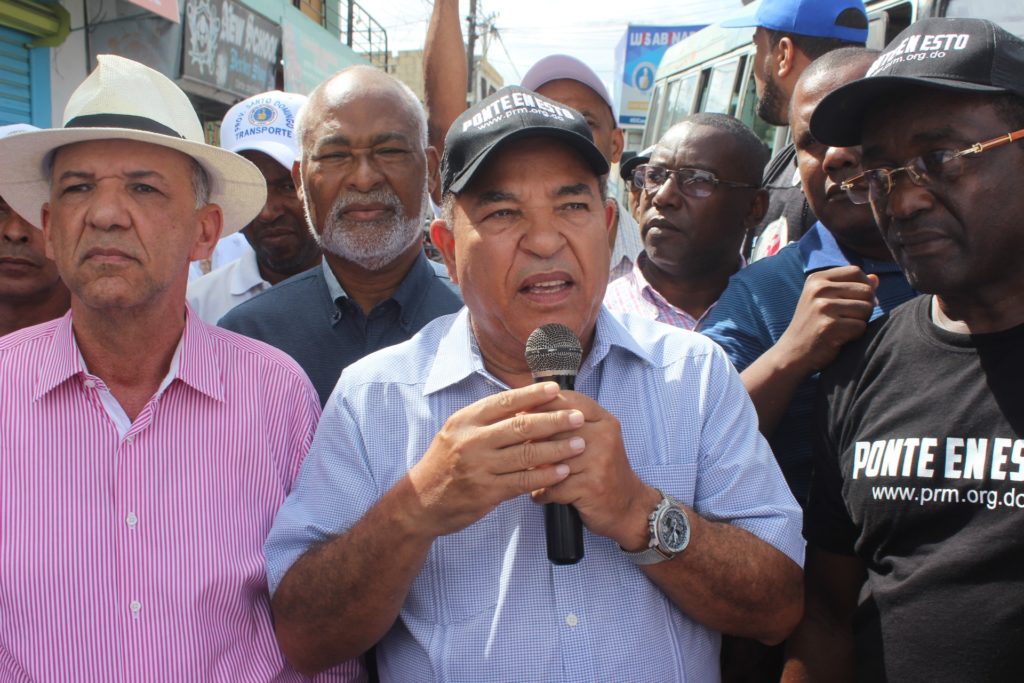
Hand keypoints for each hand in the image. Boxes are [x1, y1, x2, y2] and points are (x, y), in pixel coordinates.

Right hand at [406, 382, 586, 537]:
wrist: (420, 502)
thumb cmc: (445, 464)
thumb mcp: (457, 433)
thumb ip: (486, 421)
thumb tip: (525, 403)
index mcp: (465, 420)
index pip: (504, 402)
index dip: (532, 394)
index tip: (556, 389)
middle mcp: (471, 441)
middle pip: (521, 426)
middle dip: (554, 420)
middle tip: (578, 417)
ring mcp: (479, 467)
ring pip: (526, 454)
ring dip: (557, 448)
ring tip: (580, 444)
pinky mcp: (486, 492)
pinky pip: (523, 481)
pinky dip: (545, 476)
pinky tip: (563, 471)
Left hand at [529, 391, 658, 549]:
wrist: (629, 506)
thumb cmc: (602, 469)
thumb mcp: (593, 438)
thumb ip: (567, 422)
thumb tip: (524, 408)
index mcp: (603, 420)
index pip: (567, 401)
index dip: (539, 404)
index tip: (518, 413)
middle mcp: (603, 436)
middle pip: (555, 428)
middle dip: (531, 439)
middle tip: (513, 448)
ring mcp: (599, 461)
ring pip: (551, 458)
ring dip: (532, 468)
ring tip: (522, 473)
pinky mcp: (591, 486)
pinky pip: (554, 486)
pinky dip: (542, 493)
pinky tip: (539, 494)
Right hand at [774, 266, 877, 373]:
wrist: (792, 353)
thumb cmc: (813, 325)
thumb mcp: (824, 300)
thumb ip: (849, 287)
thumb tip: (875, 278)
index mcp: (816, 279)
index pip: (855, 272)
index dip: (864, 286)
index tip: (856, 302)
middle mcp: (818, 289)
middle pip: (865, 290)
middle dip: (866, 306)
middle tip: (849, 319)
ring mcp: (823, 307)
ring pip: (867, 308)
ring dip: (861, 321)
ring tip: (843, 328)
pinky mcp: (829, 326)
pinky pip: (861, 327)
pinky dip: (856, 335)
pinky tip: (840, 338)